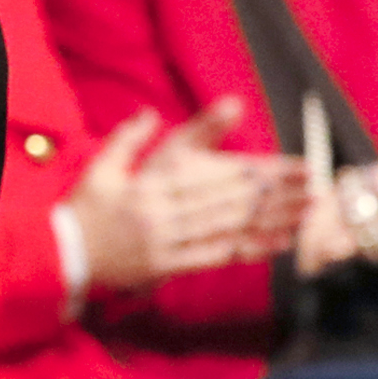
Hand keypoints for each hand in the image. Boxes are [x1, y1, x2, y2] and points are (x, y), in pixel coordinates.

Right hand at [63, 99, 307, 292]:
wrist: (63, 253)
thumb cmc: (87, 206)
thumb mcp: (102, 165)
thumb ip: (129, 138)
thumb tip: (151, 112)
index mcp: (150, 183)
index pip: (213, 174)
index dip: (256, 169)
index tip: (290, 165)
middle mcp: (161, 211)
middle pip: (228, 200)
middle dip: (277, 193)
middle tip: (314, 186)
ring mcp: (165, 241)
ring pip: (228, 227)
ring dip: (272, 220)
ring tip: (308, 213)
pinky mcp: (166, 266)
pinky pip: (215, 256)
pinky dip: (249, 250)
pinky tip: (278, 244)